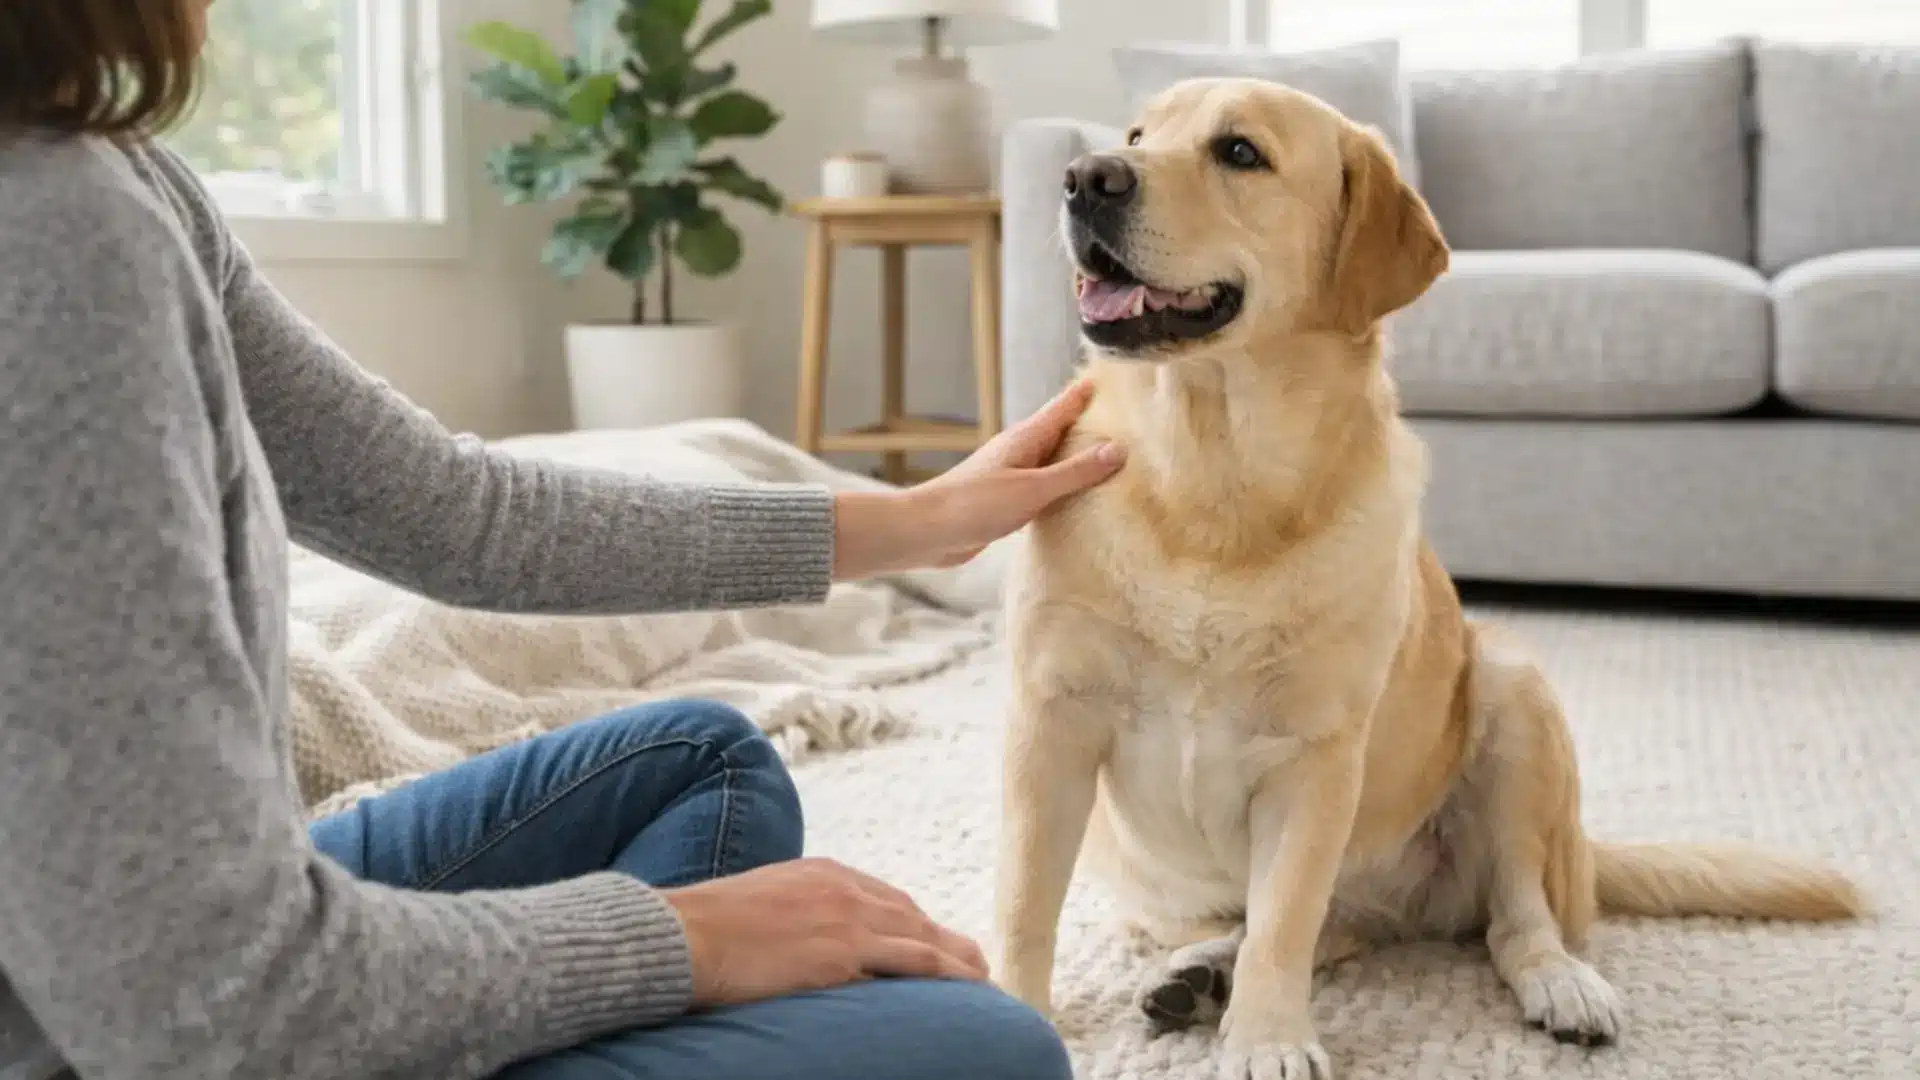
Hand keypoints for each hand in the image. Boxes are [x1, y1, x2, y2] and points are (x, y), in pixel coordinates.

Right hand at [661, 857, 987, 1008]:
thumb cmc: (705, 926)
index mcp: (822, 874)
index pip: (883, 897)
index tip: (930, 937)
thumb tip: (791, 935)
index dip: (912, 922)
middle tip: (973, 960)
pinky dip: (939, 978)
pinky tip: (959, 992)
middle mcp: (843, 890)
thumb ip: (789, 911)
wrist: (682, 934)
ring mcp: (846, 922)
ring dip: (957, 962)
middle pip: (911, 917)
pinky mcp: (842, 956)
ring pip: (921, 943)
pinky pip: (907, 969)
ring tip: (981, 979)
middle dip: (945, 939)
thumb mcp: (759, 902)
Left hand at [832, 378, 1125, 578]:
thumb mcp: (1032, 488)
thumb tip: (1118, 449)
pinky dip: (1064, 489)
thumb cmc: (974, 505)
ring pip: (1054, 461)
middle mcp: (1020, 451)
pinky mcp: (1007, 501)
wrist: (927, 533)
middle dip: (1092, 425)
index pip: (1065, 405)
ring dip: (1079, 460)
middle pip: (1063, 431)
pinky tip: (1079, 500)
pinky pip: (1045, 488)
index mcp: (1026, 437)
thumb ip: (1075, 471)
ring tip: (1114, 459)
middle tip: (1130, 420)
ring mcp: (1013, 475)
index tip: (1117, 377)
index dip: (1090, 391)